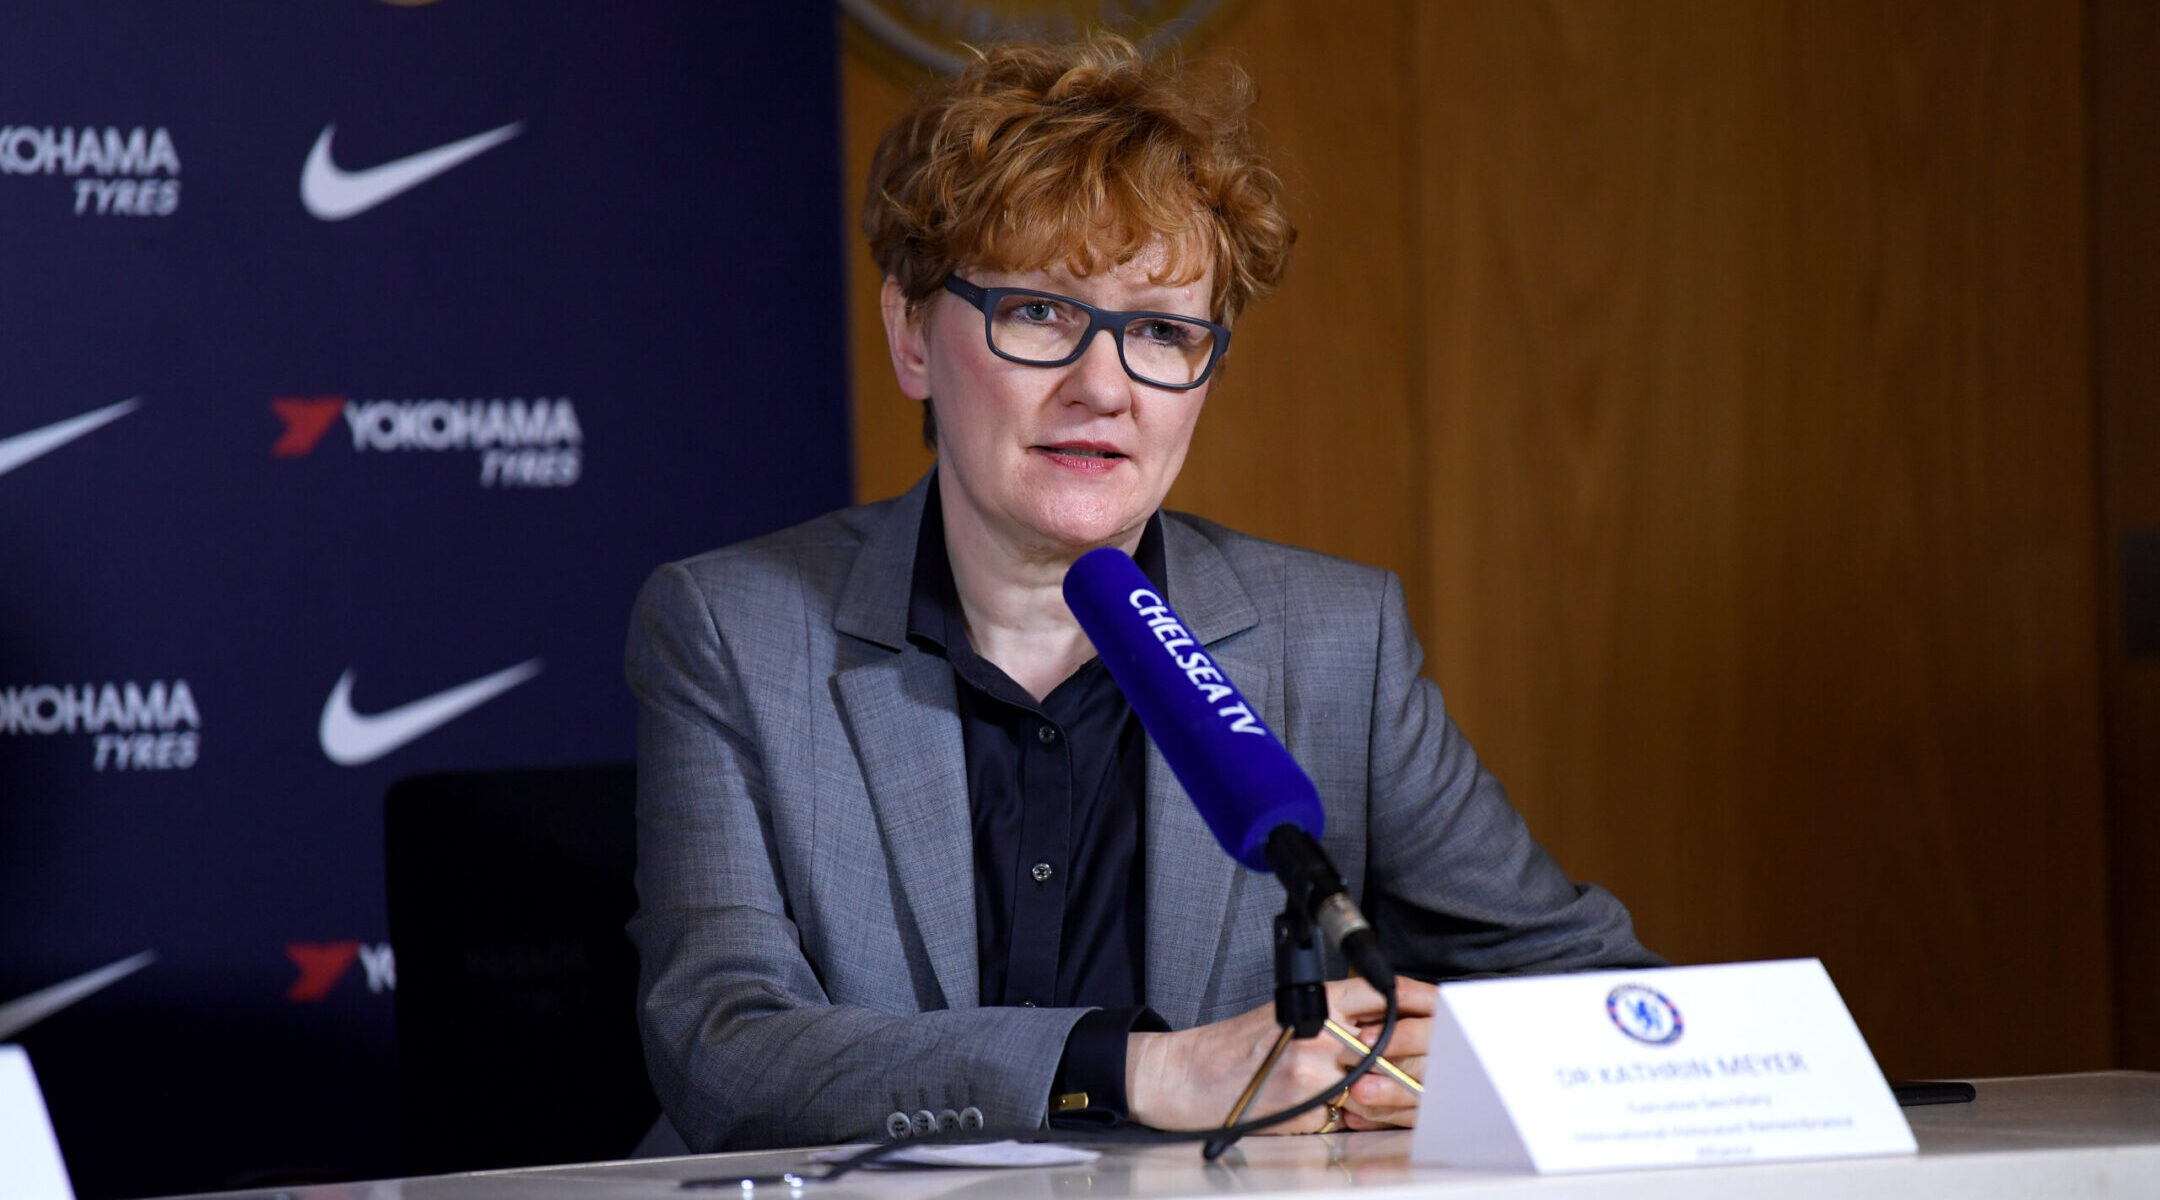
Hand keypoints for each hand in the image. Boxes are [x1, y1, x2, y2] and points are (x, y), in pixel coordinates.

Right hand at [1126, 977, 1434, 1132]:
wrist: (1187, 1075)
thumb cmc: (1237, 1047)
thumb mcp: (1288, 1013)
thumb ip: (1338, 1018)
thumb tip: (1393, 1030)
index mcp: (1317, 1001)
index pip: (1385, 994)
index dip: (1422, 1001)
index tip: (1445, 1008)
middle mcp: (1320, 1033)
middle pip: (1394, 1043)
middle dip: (1421, 1056)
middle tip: (1440, 1063)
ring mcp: (1315, 1074)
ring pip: (1379, 1085)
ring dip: (1392, 1094)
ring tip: (1389, 1093)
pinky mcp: (1308, 1111)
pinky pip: (1350, 1118)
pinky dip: (1353, 1118)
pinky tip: (1343, 1112)